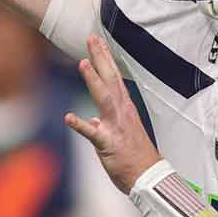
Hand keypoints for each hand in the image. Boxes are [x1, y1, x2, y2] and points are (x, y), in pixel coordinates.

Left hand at [64, 35, 162, 192]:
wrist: (149, 178)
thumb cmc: (135, 157)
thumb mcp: (122, 135)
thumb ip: (107, 124)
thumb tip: (93, 120)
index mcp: (124, 108)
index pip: (114, 78)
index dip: (106, 59)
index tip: (99, 41)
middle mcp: (121, 112)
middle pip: (110, 80)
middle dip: (100, 58)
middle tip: (91, 38)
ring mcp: (115, 126)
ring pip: (103, 98)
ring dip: (92, 80)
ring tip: (82, 63)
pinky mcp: (108, 143)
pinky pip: (93, 133)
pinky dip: (81, 124)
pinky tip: (68, 117)